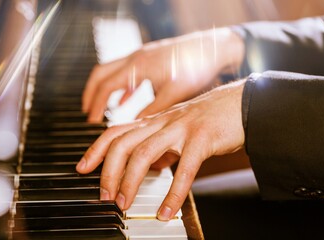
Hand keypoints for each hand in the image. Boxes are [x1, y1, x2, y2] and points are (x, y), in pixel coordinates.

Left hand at [76, 79, 245, 219]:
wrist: (242, 103)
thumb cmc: (210, 118)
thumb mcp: (178, 129)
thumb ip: (162, 146)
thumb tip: (150, 166)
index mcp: (155, 121)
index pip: (116, 131)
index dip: (95, 149)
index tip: (82, 168)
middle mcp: (162, 123)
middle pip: (123, 144)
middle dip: (107, 171)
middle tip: (104, 197)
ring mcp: (181, 129)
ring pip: (144, 153)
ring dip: (130, 182)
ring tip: (123, 204)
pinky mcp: (202, 139)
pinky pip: (184, 169)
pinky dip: (173, 194)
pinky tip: (166, 212)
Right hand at [82, 27, 243, 121]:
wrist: (213, 48)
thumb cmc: (196, 67)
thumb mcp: (174, 94)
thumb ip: (153, 111)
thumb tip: (136, 127)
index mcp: (137, 66)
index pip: (106, 85)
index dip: (96, 104)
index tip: (91, 120)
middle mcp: (135, 58)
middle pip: (101, 73)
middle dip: (91, 93)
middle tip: (87, 111)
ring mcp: (142, 57)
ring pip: (113, 72)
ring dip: (104, 90)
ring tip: (101, 108)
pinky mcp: (150, 60)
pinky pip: (127, 73)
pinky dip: (121, 88)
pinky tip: (124, 100)